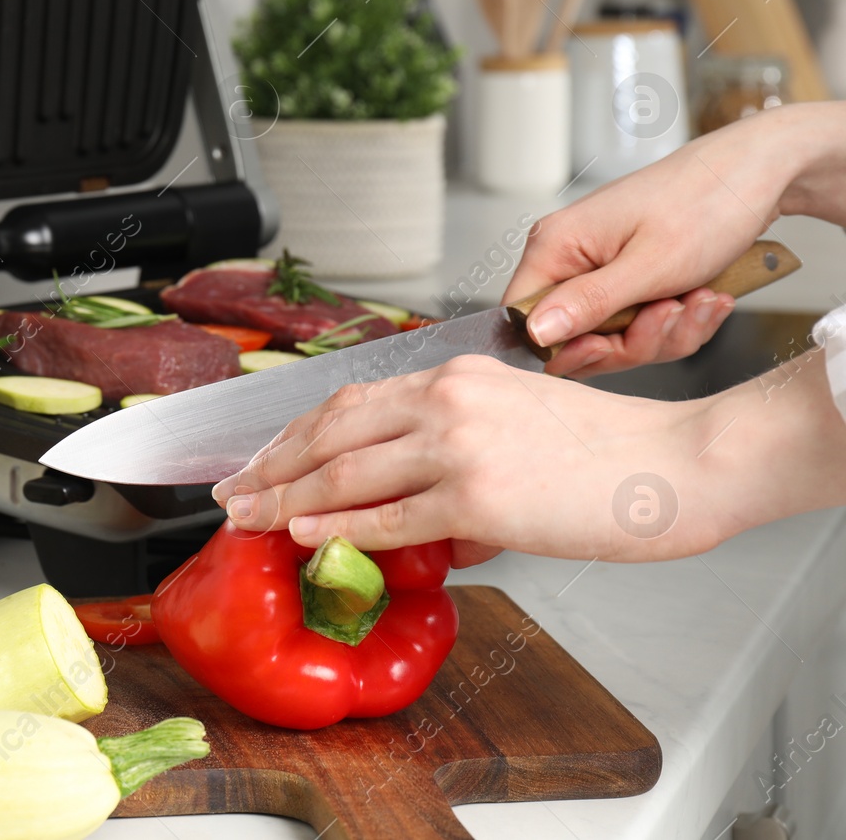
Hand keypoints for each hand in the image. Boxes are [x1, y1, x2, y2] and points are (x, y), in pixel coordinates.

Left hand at [210, 352, 845, 566]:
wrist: (673, 463)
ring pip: (344, 472)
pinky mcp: (476, 496)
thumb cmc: (605, 449)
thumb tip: (409, 514)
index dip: (294, 431)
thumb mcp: (517, 422)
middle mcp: (447, 398)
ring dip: (284, 496)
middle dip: (270, 463)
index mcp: (454, 374)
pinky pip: (387, 516)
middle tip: (231, 490)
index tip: (261, 456)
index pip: (349, 400)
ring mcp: (458, 446)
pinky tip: (302, 532)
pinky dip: (337, 526)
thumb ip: (453, 455)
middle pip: (330, 430)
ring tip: (247, 517)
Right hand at [507, 105, 832, 377]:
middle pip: (574, 335)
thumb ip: (587, 303)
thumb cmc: (708, 202)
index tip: (610, 346)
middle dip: (631, 340)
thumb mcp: (650, 265)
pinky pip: (640, 322)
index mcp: (557, 245)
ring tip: (700, 299)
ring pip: (614, 335)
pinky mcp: (629, 273)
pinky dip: (678, 320)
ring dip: (665, 330)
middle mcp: (570, 255)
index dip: (565, 346)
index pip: (524, 318)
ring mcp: (600, 265)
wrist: (760, 173)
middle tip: (672, 313)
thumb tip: (535, 332)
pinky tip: (705, 297)